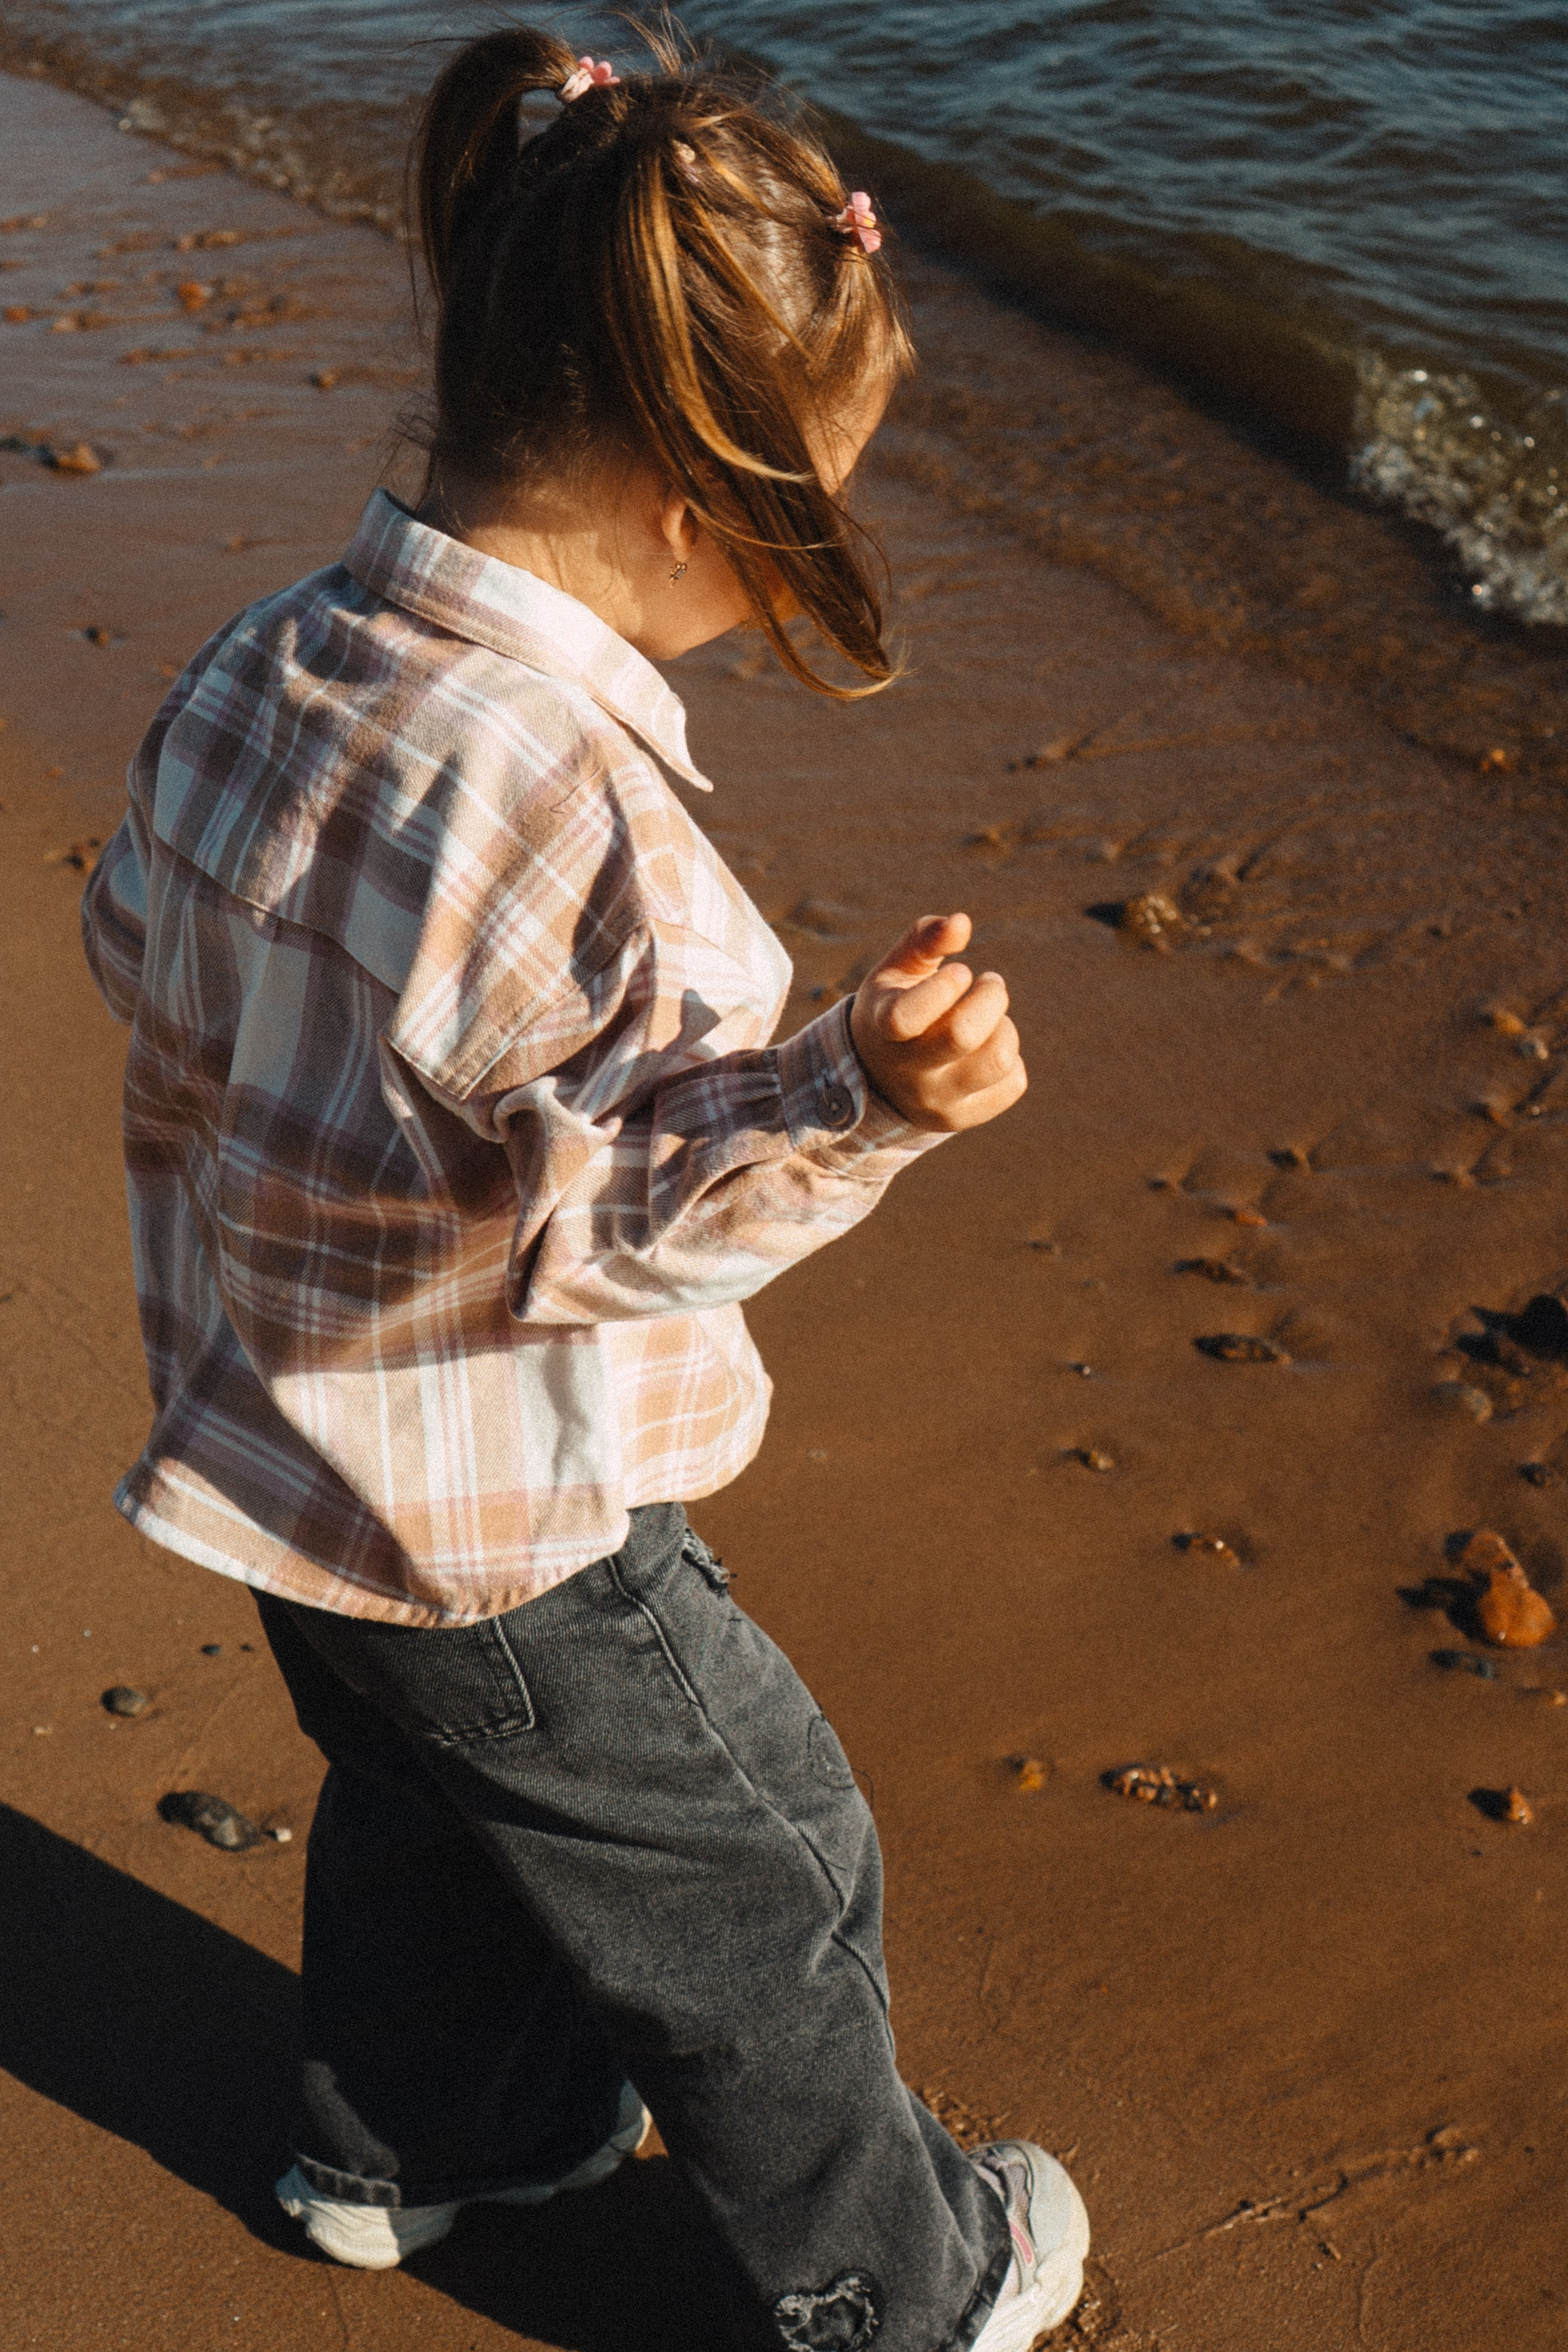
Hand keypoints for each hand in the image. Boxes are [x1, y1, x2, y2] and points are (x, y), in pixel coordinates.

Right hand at [849, 913, 1026, 1131]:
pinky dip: (1011, 1058)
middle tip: (991, 983)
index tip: (960, 972)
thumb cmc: (895, 1007)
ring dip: (1006, 1026)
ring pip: (999, 1059)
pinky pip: (1014, 1083)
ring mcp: (936, 1101)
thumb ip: (924, 939)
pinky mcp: (962, 1118)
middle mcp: (908, 1072)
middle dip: (992, 997)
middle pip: (963, 1036)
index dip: (945, 986)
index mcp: (884, 1028)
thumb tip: (962, 922)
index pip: (911, 1014)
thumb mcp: (897, 970)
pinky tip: (988, 1047)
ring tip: (991, 1018)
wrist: (878, 1079)